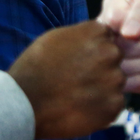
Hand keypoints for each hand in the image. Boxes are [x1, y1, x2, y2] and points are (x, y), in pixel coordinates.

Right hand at [7, 20, 126, 139]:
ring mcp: (114, 80)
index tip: (78, 60)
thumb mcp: (56, 37)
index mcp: (97, 32)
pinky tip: (82, 107)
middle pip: (115, 59)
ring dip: (102, 88)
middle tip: (77, 80)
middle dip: (101, 68)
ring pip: (116, 82)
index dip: (93, 50)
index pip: (107, 38)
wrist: (24, 103)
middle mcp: (110, 53)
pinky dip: (102, 107)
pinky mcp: (113, 105)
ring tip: (77, 95)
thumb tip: (97, 37)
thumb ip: (82, 35)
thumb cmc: (34, 68)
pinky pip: (115, 103)